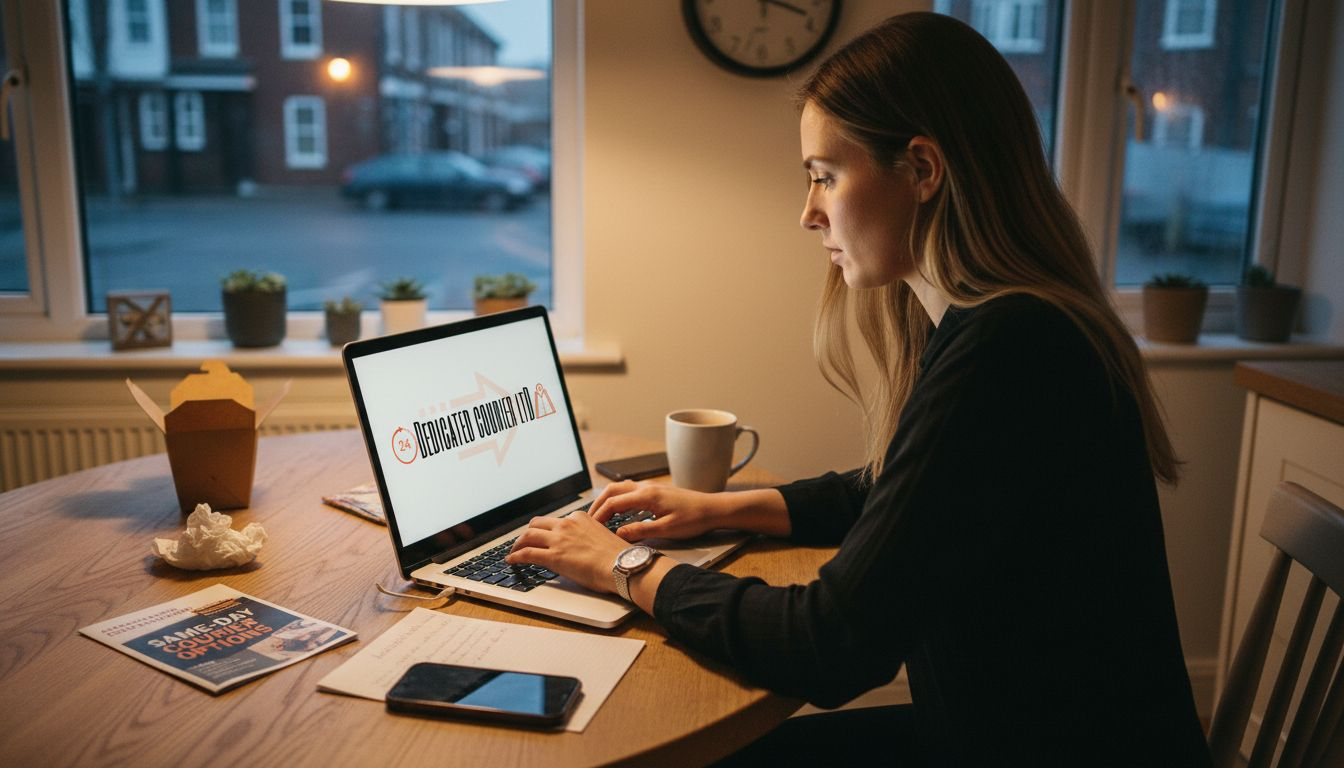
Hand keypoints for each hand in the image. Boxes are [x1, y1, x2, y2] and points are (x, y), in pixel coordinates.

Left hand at [505, 512, 627, 593]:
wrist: (622, 565)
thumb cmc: (617, 556)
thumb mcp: (601, 536)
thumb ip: (586, 536)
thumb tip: (579, 547)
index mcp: (579, 517)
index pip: (555, 521)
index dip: (546, 530)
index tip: (543, 536)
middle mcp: (567, 524)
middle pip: (537, 523)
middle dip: (528, 533)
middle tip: (524, 541)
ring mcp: (559, 539)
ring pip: (528, 535)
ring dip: (518, 543)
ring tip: (514, 551)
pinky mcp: (553, 556)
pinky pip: (527, 553)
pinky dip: (516, 556)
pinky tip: (512, 560)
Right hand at [588, 481, 728, 541]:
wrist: (712, 509)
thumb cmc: (693, 519)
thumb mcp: (667, 530)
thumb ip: (640, 531)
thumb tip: (617, 534)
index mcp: (647, 496)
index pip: (614, 502)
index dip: (599, 515)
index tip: (591, 527)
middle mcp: (646, 487)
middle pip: (612, 490)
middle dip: (598, 504)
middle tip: (589, 520)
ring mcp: (651, 487)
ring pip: (621, 488)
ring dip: (608, 500)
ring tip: (599, 515)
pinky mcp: (656, 491)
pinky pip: (630, 490)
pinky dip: (618, 498)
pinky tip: (619, 510)